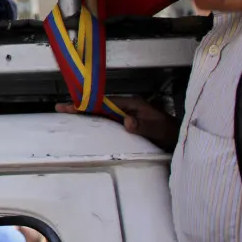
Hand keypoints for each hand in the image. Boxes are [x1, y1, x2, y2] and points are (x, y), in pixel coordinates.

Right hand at [56, 96, 178, 150]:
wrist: (181, 138)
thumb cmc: (170, 133)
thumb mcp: (158, 129)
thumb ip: (143, 125)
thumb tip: (127, 121)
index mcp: (131, 104)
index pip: (104, 102)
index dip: (87, 104)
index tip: (71, 105)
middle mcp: (127, 107)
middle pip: (99, 105)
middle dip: (80, 106)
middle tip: (61, 108)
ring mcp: (126, 114)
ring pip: (102, 112)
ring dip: (86, 112)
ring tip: (68, 114)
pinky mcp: (127, 123)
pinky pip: (107, 120)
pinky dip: (94, 119)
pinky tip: (86, 123)